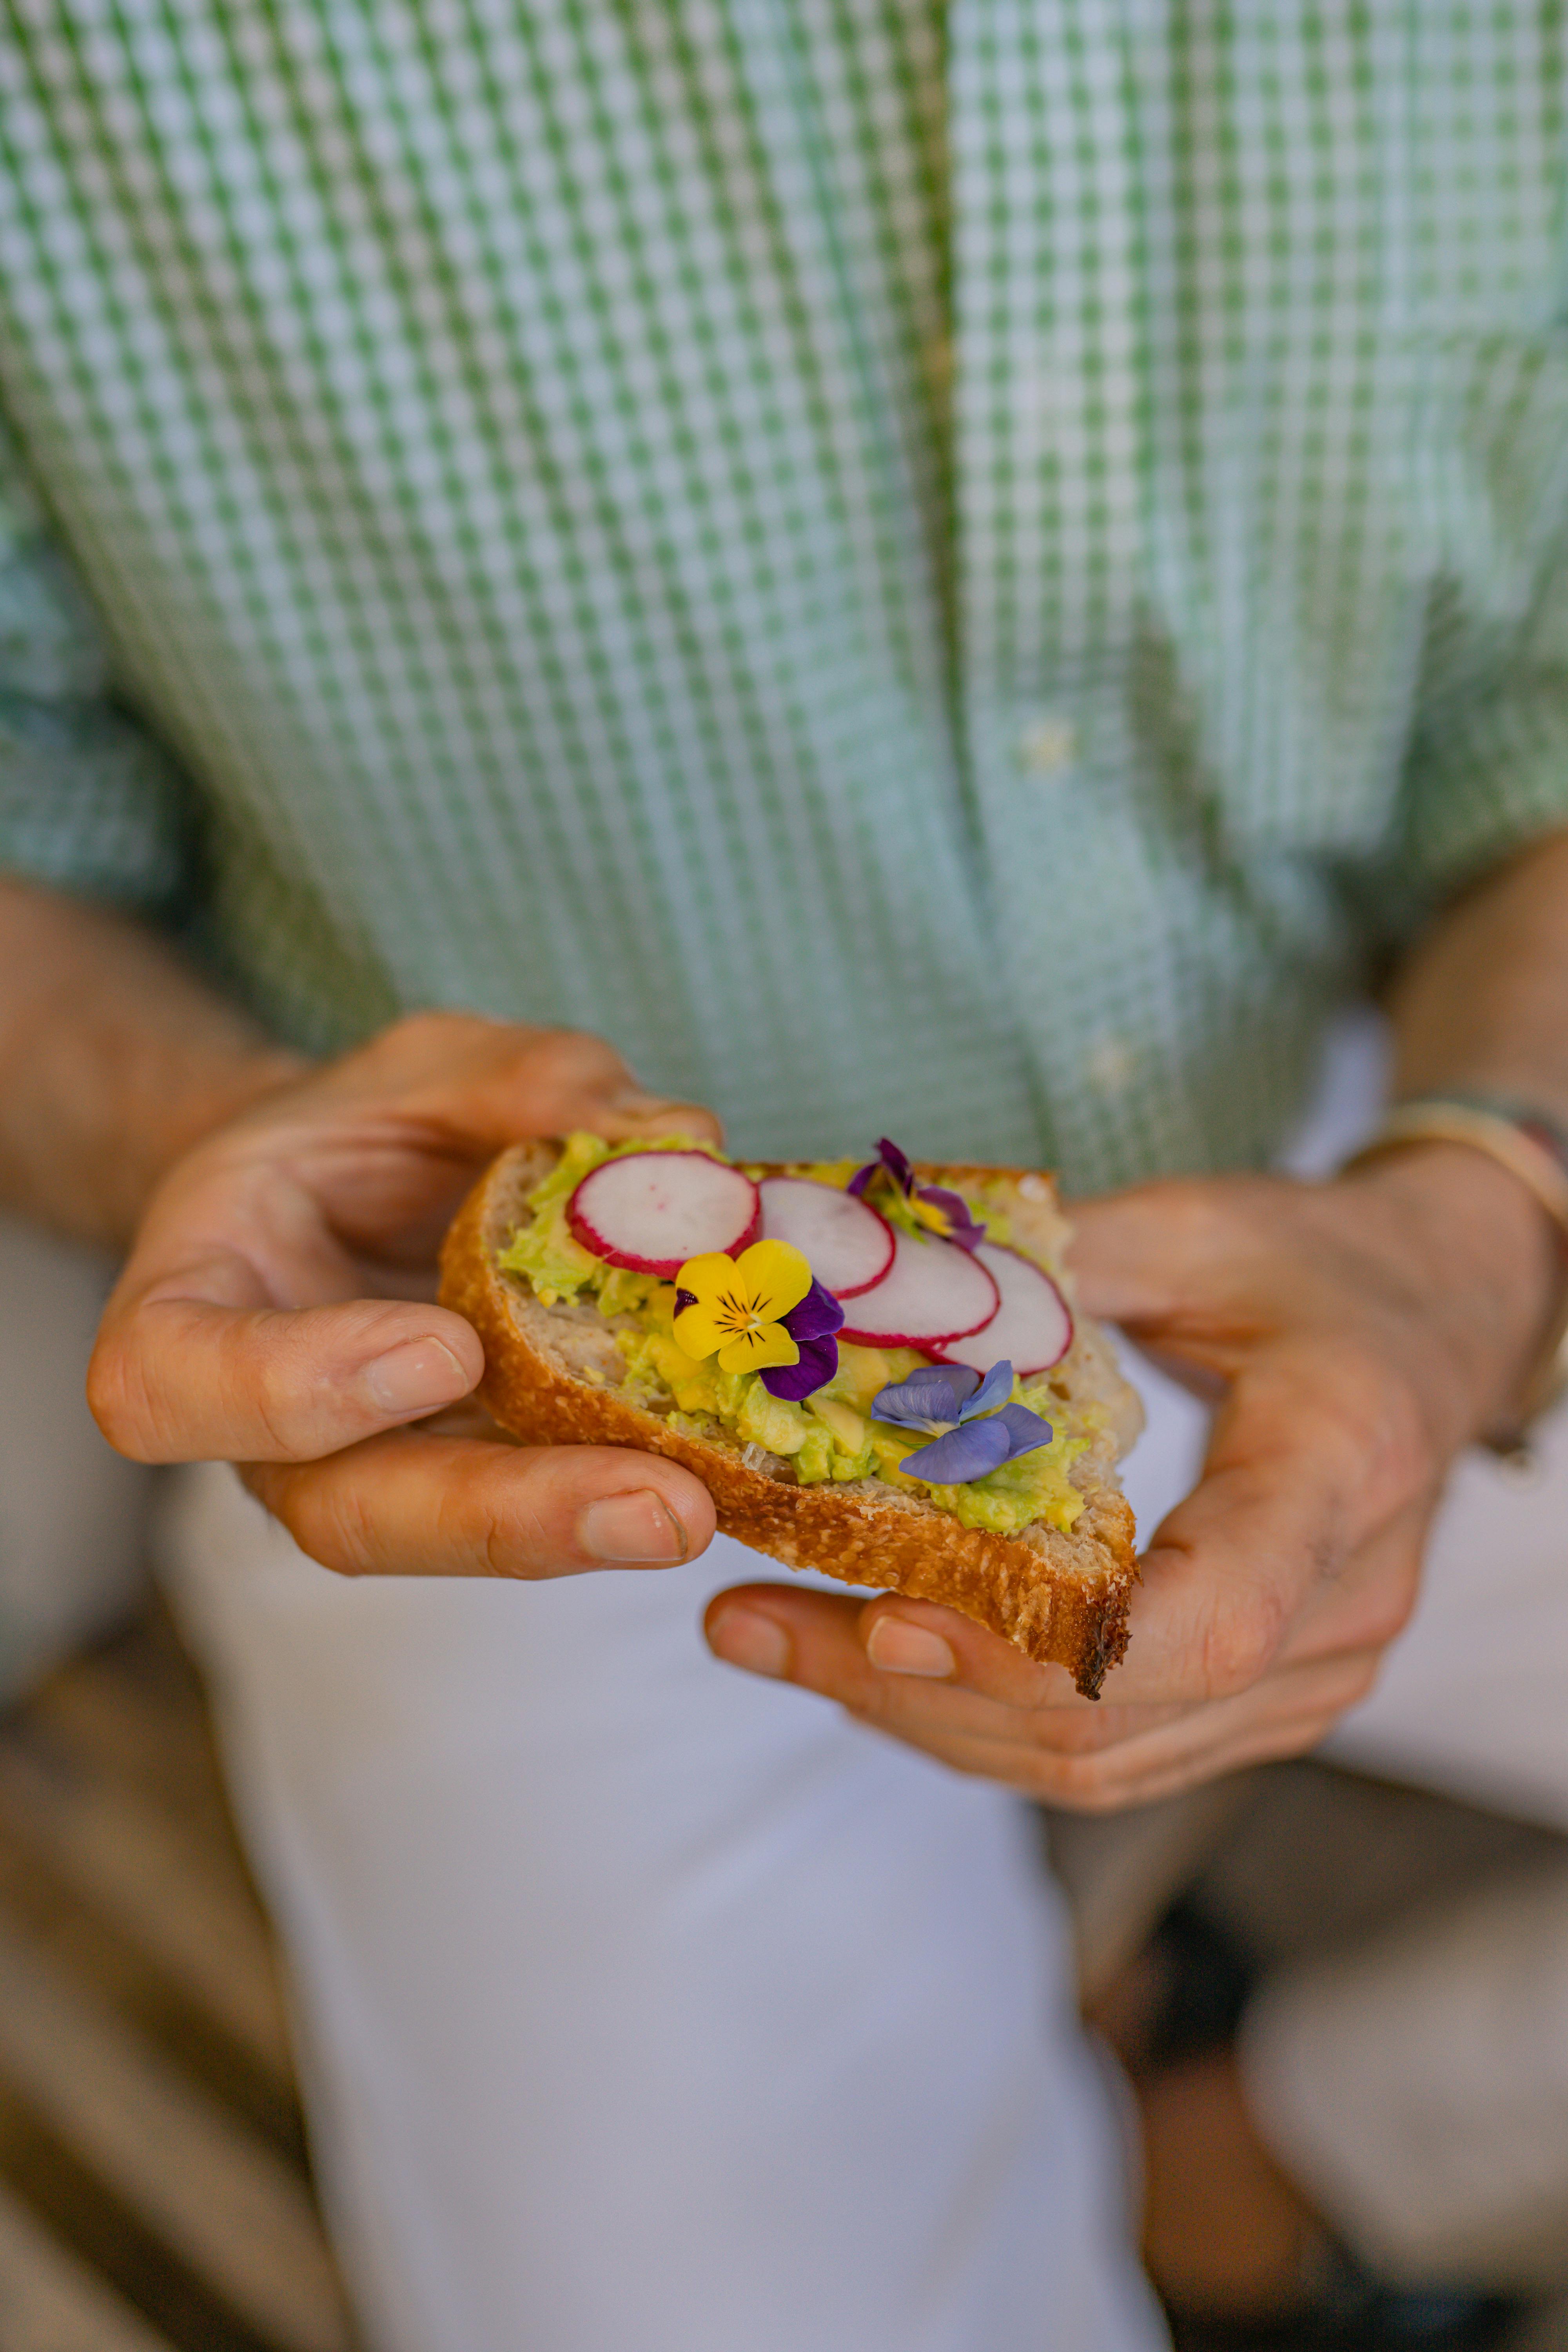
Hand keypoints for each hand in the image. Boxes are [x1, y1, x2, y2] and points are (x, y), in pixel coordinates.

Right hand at [89, 1014, 720, 1577]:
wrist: (360, 1197)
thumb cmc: (359, 1131)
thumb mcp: (418, 1066)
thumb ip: (521, 1082)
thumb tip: (676, 1138)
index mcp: (189, 1309)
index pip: (175, 1385)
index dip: (300, 1386)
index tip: (445, 1348)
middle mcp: (269, 1433)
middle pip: (347, 1515)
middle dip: (503, 1518)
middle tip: (656, 1506)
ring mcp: (376, 1476)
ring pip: (453, 1539)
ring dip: (581, 1529)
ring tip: (701, 1509)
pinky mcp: (475, 1487)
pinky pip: (537, 1510)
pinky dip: (630, 1483)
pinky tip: (728, 1468)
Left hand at [704, 1147, 1562, 1808]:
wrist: (1435, 1321)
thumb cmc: (1319, 1266)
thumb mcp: (1198, 1228)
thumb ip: (1057, 1265)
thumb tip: (882, 1285)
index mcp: (1340, 1463)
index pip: (1211, 1618)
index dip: (1042, 1649)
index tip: (888, 1611)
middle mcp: (1344, 1601)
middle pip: (1112, 1715)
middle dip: (910, 1683)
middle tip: (746, 1622)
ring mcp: (1313, 1672)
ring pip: (1095, 1759)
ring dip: (918, 1715)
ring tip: (767, 1641)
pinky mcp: (1266, 1698)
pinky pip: (1112, 1754)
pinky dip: (977, 1722)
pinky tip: (866, 1661)